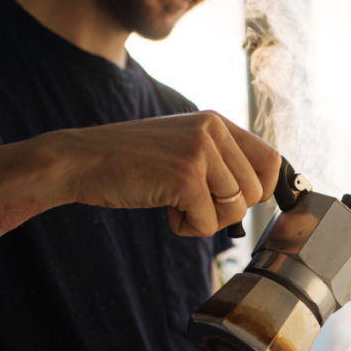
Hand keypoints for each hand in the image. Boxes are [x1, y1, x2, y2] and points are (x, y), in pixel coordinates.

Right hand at [49, 110, 279, 235]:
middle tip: (193, 204)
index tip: (236, 202)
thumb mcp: (181, 148)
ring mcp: (200, 152)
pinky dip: (187, 228)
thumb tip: (259, 193)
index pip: (270, 160)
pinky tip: (164, 211)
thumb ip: (217, 160)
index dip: (262, 190)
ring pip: (235, 210)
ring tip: (175, 206)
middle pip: (255, 192)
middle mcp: (212, 130)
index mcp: (215, 121)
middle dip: (227, 211)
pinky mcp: (185, 177)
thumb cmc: (128, 162)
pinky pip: (208, 223)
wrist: (80, 161)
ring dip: (206, 221)